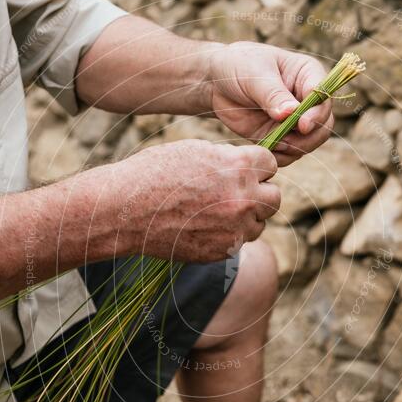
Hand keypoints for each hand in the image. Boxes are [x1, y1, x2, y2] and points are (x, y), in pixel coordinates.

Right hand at [112, 140, 279, 261]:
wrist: (126, 210)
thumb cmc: (155, 173)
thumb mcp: (196, 150)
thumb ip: (230, 159)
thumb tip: (250, 166)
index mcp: (239, 167)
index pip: (271, 164)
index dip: (257, 166)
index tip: (244, 170)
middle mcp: (243, 199)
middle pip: (275, 197)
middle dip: (260, 193)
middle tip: (237, 192)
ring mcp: (235, 229)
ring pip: (260, 223)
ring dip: (246, 217)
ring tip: (217, 210)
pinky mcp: (223, 251)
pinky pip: (240, 242)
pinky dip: (229, 235)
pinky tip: (204, 225)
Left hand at [208, 41, 334, 166]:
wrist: (216, 83)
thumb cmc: (238, 66)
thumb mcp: (254, 75)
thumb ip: (273, 95)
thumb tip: (290, 113)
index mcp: (308, 75)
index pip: (323, 96)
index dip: (317, 113)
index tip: (302, 125)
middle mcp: (307, 100)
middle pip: (323, 125)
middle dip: (308, 138)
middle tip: (285, 141)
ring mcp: (295, 121)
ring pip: (309, 143)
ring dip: (292, 149)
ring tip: (270, 142)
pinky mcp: (281, 137)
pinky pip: (289, 154)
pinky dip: (279, 157)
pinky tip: (264, 149)